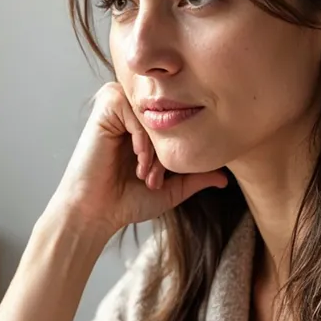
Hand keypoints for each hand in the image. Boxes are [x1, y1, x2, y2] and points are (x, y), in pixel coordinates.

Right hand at [49, 81, 226, 240]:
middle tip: (152, 177)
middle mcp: (130, 113)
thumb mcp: (171, 189)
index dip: (173, 150)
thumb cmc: (126, 202)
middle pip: (164, 113)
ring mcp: (116, 109)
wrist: (96, 213)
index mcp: (143, 127)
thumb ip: (195, 178)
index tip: (159, 181)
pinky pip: (131, 107)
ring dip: (151, 142)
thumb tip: (225, 178)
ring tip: (143, 171)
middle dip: (163, 148)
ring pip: (150, 110)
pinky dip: (139, 135)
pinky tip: (135, 159)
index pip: (175, 120)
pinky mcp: (103, 108)